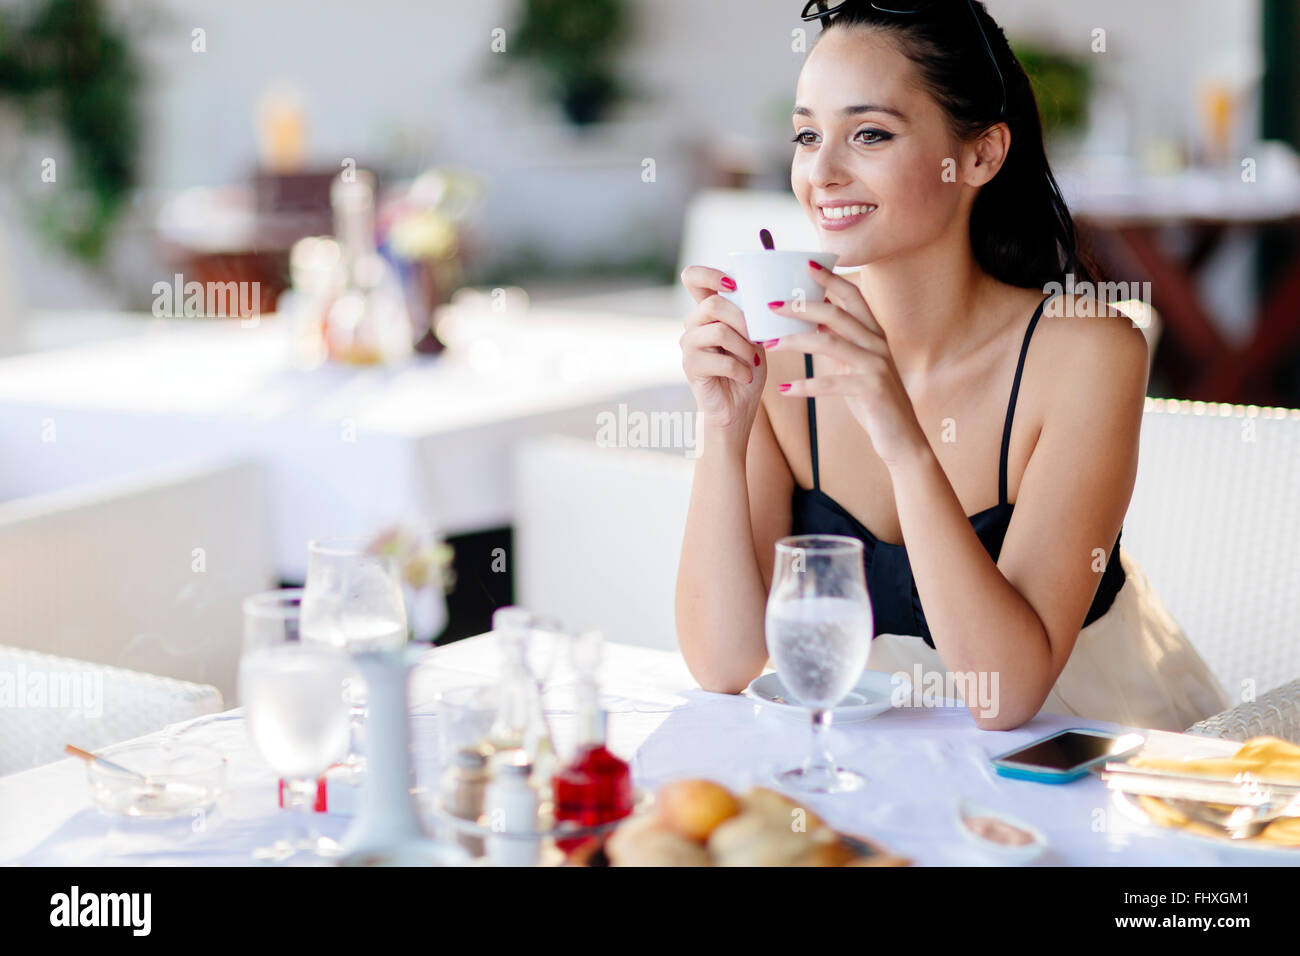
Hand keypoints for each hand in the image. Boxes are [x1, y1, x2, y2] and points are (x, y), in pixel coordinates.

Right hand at [679, 265, 765, 435]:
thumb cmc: (748, 369)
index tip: (734, 286)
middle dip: (743, 320)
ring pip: (718, 331)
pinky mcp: (691, 367)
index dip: (710, 274)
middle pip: (712, 304)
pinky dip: (741, 369)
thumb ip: (753, 315)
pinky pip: (719, 360)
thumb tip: (767, 296)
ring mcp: (689, 345)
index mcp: (707, 311)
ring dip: (744, 347)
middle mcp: (693, 325)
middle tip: (758, 338)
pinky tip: (746, 376)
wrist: (739, 408)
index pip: (693, 278)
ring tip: (754, 360)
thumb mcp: (756, 336)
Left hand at [765, 262, 925, 467]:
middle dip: (800, 306)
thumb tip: (810, 321)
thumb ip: (839, 342)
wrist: (901, 436)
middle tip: (771, 305)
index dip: (830, 279)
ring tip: (769, 343)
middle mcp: (877, 344)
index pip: (852, 296)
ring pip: (829, 343)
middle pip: (836, 313)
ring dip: (794, 341)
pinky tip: (783, 390)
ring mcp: (876, 366)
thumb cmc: (872, 399)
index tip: (806, 265)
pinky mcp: (871, 390)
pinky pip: (831, 383)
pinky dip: (805, 386)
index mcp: (874, 334)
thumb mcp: (855, 365)